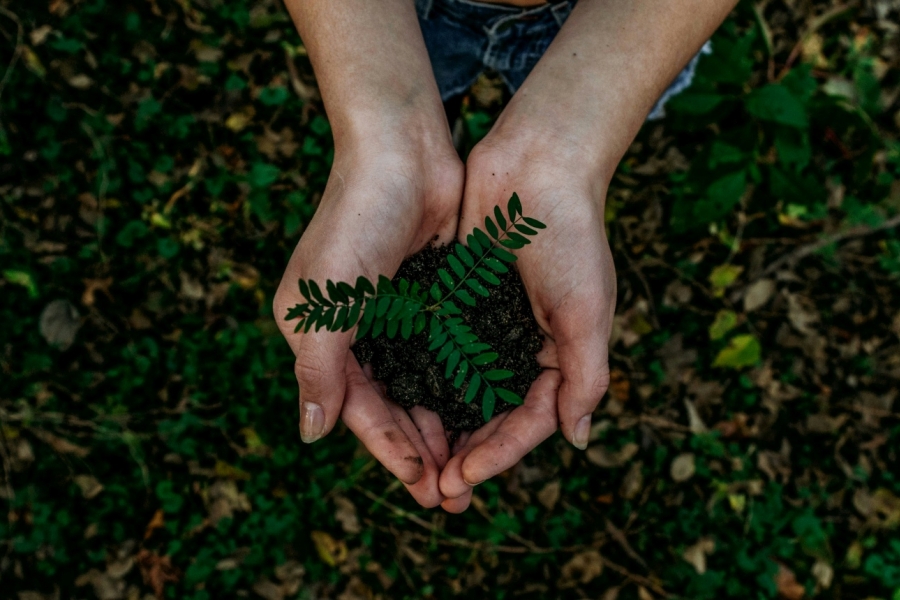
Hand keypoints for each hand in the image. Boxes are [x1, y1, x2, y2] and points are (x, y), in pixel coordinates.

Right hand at [273, 132, 462, 507]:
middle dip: (420, 450)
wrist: (402, 151)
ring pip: (420, 387)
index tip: (424, 488)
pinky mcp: (429, 298)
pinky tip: (482, 412)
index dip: (390, 451)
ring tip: (470, 466)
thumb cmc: (356, 220)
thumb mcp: (326, 301)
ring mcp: (394, 315)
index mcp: (320, 336)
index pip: (357, 409)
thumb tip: (311, 435)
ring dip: (443, 426)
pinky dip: (459, 385)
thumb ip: (318, 370)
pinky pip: (444, 355)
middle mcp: (355, 331)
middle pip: (390, 406)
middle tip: (454, 494)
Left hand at [438, 128, 616, 511]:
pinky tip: (398, 403)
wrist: (536, 164)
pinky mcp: (457, 300)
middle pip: (491, 415)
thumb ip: (585, 376)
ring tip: (414, 462)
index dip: (498, 454)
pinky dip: (422, 379)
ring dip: (440, 427)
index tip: (463, 478)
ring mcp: (488, 325)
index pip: (528, 421)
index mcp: (559, 355)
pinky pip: (438, 350)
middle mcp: (521, 347)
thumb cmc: (571, 235)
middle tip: (434, 490)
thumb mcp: (587, 310)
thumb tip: (577, 440)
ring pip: (460, 390)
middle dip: (465, 454)